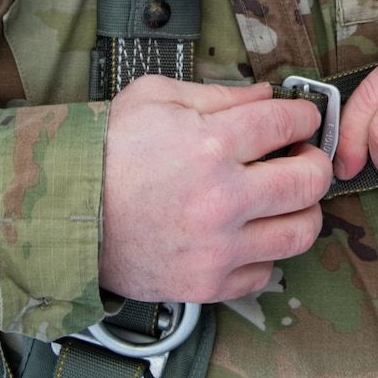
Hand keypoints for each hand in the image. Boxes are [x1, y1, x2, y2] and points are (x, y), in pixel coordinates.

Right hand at [100, 77, 330, 303]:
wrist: (63, 213)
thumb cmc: (106, 150)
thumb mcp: (155, 96)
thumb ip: (219, 93)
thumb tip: (268, 96)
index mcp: (210, 143)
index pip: (289, 123)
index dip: (304, 117)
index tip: (301, 120)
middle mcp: (222, 198)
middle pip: (310, 181)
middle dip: (314, 162)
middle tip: (300, 157)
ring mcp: (217, 247)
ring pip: (302, 232)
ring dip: (302, 211)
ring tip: (283, 199)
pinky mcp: (207, 283)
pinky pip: (265, 273)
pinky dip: (264, 253)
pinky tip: (247, 234)